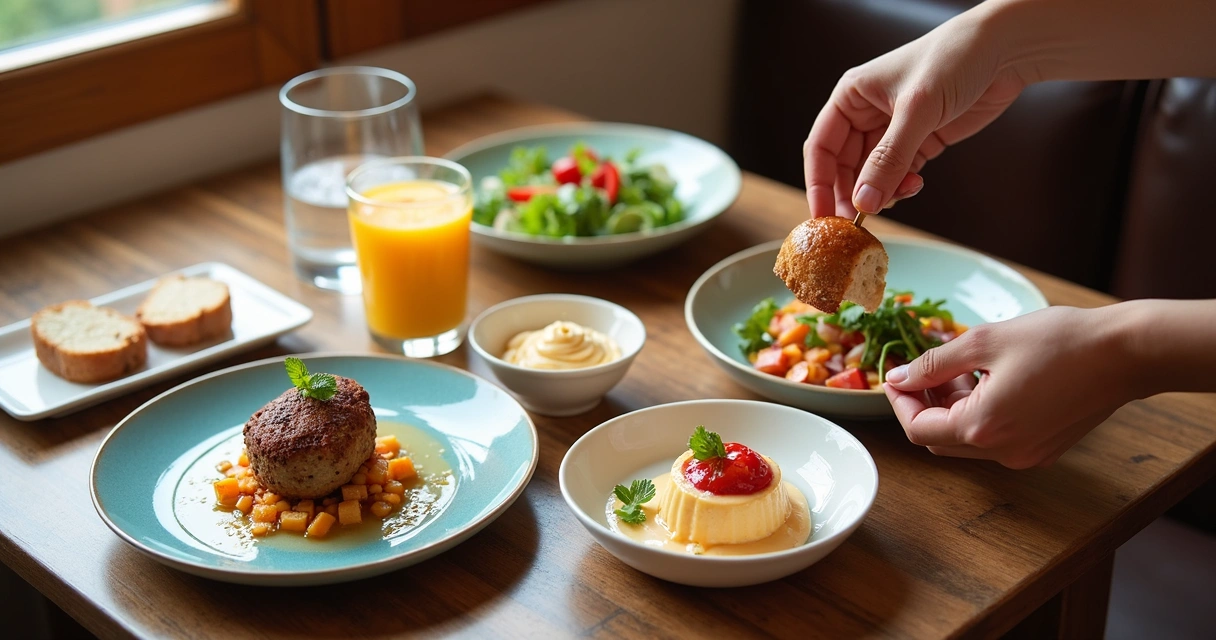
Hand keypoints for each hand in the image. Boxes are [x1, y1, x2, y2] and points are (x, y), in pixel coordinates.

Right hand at [803, 10, 1029, 217]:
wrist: (1006, 52)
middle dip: (853, 194)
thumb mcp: (916, 110)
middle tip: (859, 224)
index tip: (822, 216)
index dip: (818, 183)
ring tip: (900, 195)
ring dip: (882, 192)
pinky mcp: (920, 141)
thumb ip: (889, 160)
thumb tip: (864, 202)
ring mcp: (894, 130)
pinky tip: (916, 185)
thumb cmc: (954, 59)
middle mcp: (867, 114)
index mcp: (852, 97)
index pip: (821, 147)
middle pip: (845, 167)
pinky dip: (904, 187)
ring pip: (873, 175)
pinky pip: (900, 174)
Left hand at [882, 306, 1136, 468]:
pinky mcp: (1043, 450)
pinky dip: (979, 415)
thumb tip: (898, 377)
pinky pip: (994, 440)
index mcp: (982, 428)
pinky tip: (988, 381)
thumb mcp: (984, 341)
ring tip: (960, 369)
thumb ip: (934, 363)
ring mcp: (1025, 456)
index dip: (899, 403)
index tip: (895, 376)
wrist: (1125, 353)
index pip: (917, 429)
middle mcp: (1002, 452)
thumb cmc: (1058, 340)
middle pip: (938, 440)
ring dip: (951, 410)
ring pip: (966, 441)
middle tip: (924, 371)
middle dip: (923, 406)